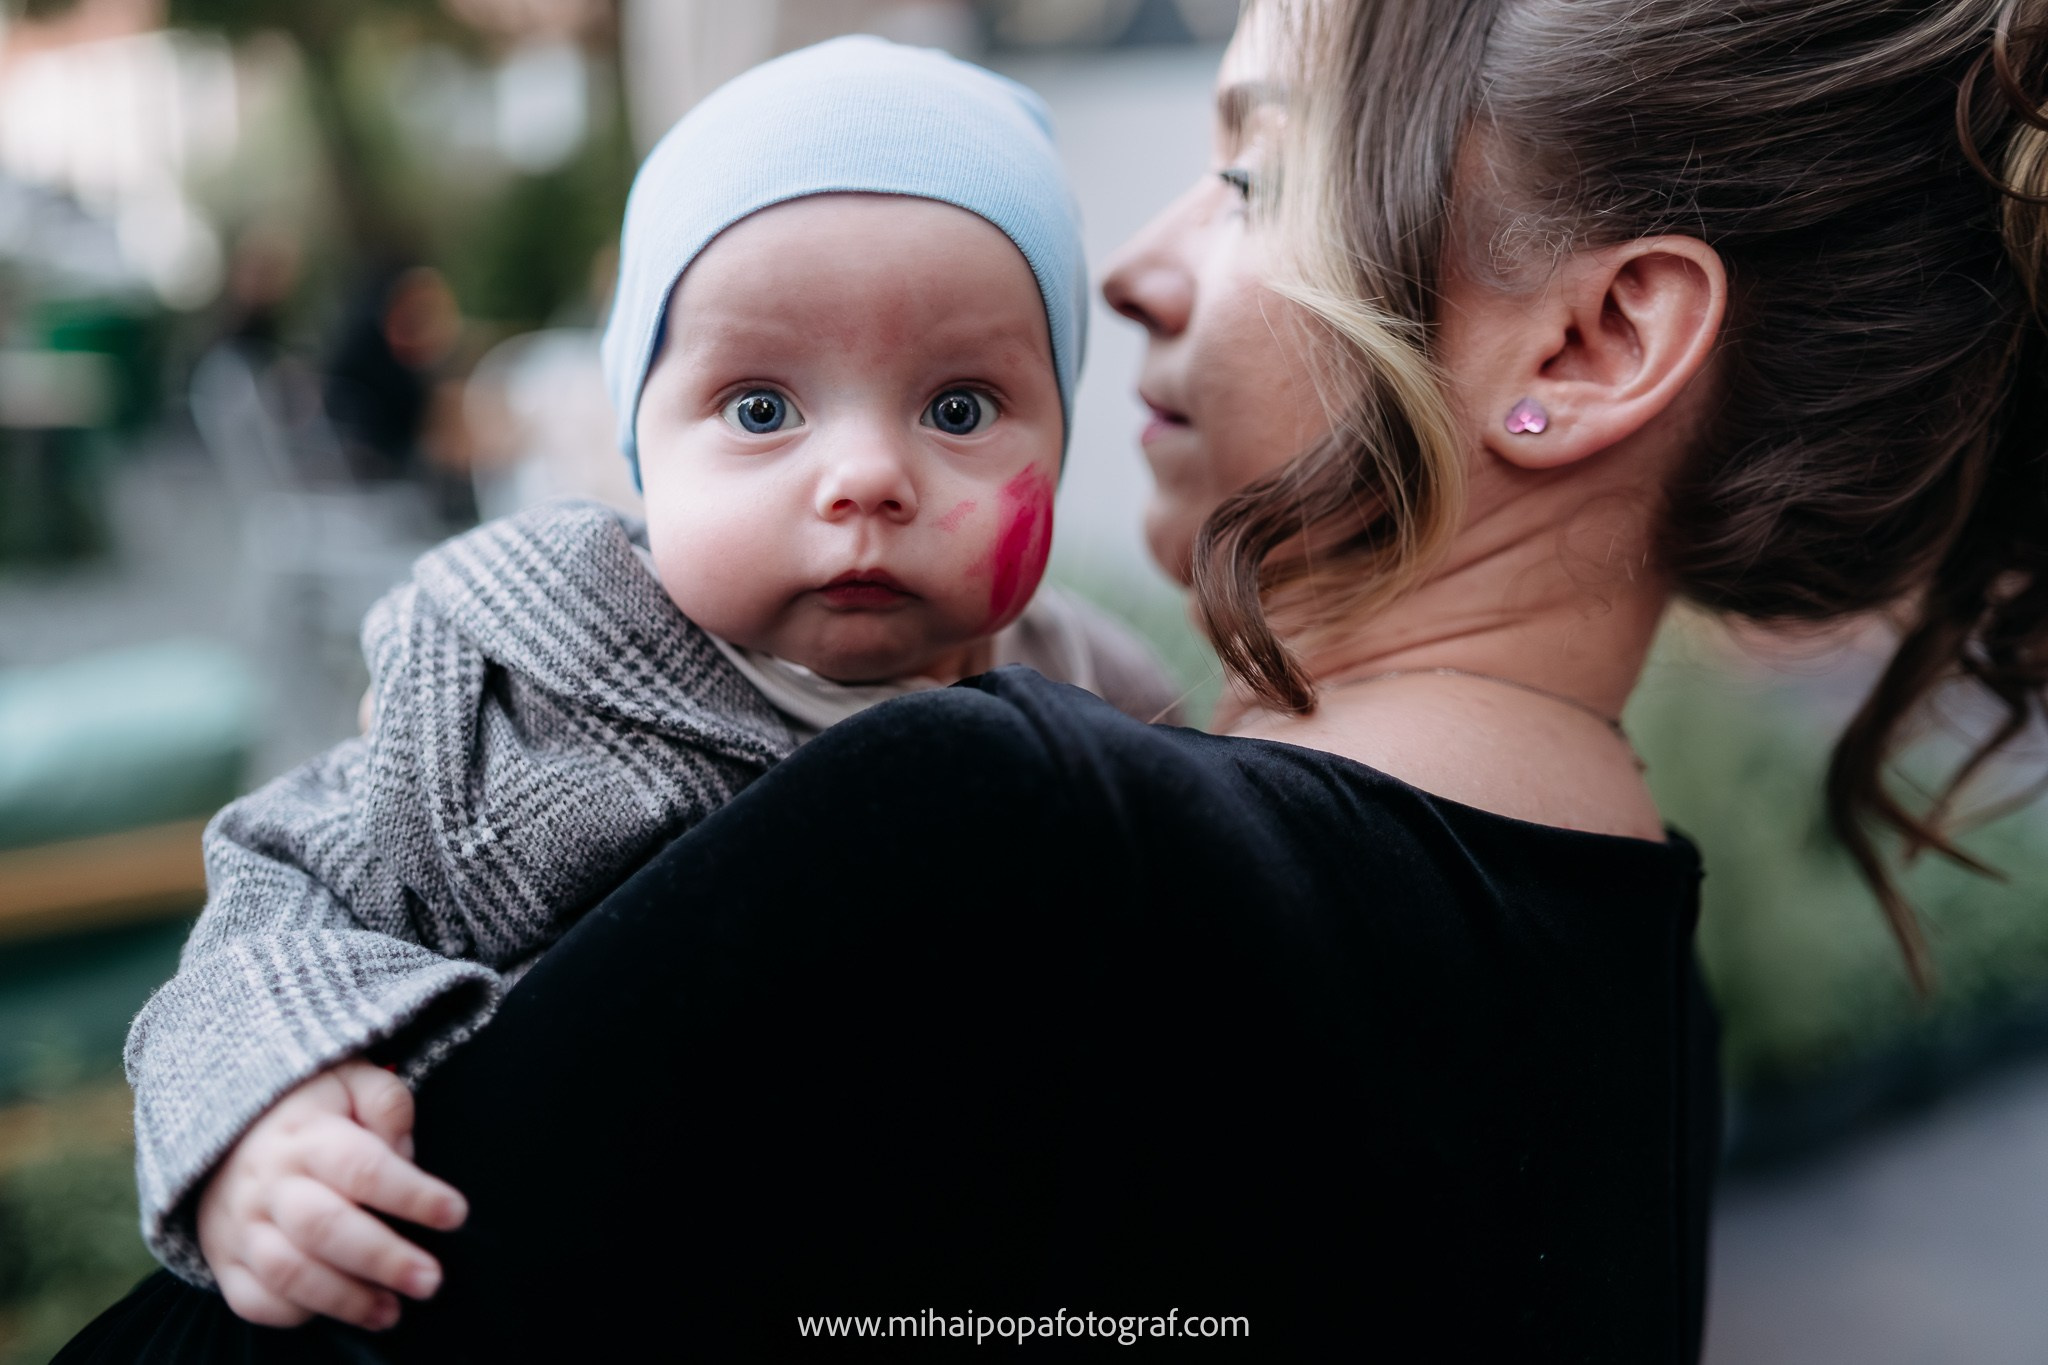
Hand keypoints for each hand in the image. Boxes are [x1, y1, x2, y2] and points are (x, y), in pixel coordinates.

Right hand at [197, 1060, 467, 1329]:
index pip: (362, 1168)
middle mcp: (271, 1183)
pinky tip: (335, 1309)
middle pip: (324, 1227)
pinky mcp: (224, 1260)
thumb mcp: (352, 1081)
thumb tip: (404, 1153)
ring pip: (288, 1272)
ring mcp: (241, 1225)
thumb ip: (387, 1105)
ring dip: (345, 1299)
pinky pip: (253, 1300)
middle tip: (430, 1280)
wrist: (225, 1129)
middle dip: (383, 1259)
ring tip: (392, 1312)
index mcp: (307, 1135)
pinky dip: (293, 1313)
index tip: (455, 1213)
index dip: (412, 1195)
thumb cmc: (311, 1109)